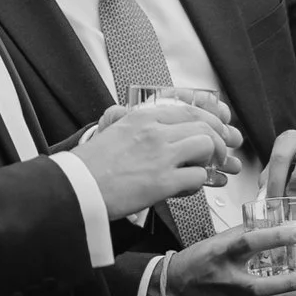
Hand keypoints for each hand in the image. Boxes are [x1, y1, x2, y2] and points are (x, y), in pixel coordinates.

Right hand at [81, 94, 236, 219]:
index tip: (216, 128)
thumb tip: (156, 126)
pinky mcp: (162, 180)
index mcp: (142, 117)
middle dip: (218, 139)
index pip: (189, 108)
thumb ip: (136, 124)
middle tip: (219, 152)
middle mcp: (154, 131)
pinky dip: (199, 183)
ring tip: (206, 169)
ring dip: (211, 159)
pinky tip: (188, 187)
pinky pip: (197, 176)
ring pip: (205, 145)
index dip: (209, 119)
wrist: (76, 186)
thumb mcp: (112, 131)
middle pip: (203, 125)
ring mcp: (160, 155)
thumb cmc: (89, 165)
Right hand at [155, 228, 295, 295]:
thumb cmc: (193, 264)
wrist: (172, 292)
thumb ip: (241, 235)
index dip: (275, 237)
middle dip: (295, 282)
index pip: (249, 243)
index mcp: (220, 255)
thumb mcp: (214, 242)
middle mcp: (229, 280)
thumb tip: (269, 224)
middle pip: (266, 285)